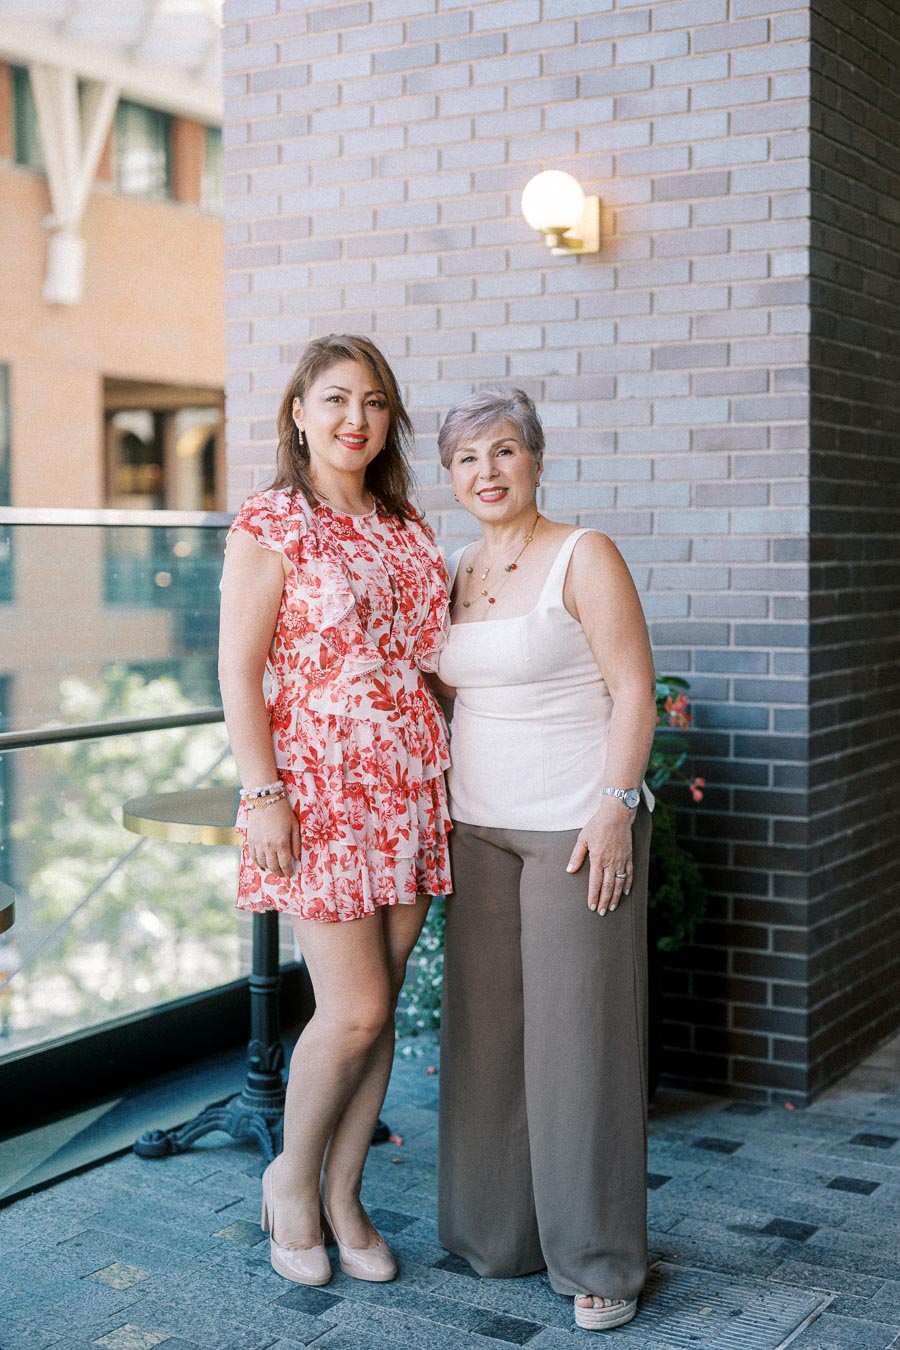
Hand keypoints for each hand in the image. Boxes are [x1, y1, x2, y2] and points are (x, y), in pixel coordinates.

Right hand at [246, 797, 300, 878]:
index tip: (290, 874)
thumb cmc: (283, 811)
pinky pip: (253, 857)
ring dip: (269, 868)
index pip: (285, 864)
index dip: (288, 871)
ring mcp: (258, 844)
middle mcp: (268, 846)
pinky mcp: (250, 840)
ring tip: (274, 869)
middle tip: (283, 874)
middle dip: (279, 872)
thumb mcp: (294, 826)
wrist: (264, 799)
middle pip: (273, 866)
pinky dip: (258, 863)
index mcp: (282, 843)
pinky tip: (263, 865)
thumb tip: (296, 858)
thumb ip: (296, 844)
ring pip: (262, 863)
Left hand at [566, 800, 633, 915]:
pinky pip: (629, 874)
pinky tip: (625, 893)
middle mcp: (611, 862)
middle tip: (602, 913)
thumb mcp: (582, 839)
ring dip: (615, 897)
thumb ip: (576, 856)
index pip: (595, 883)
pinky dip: (628, 885)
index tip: (591, 907)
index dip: (593, 896)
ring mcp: (622, 860)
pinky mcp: (629, 857)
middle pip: (608, 887)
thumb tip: (570, 870)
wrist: (617, 814)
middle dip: (604, 901)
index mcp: (598, 859)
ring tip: (612, 908)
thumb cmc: (597, 825)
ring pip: (619, 884)